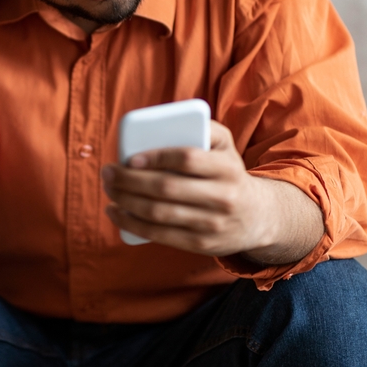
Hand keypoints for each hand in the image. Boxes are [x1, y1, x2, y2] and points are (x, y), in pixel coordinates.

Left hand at [101, 120, 316, 260]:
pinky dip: (132, 224)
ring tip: (108, 190)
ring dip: (125, 202)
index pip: (187, 159)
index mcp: (227, 168)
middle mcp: (223, 197)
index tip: (130, 157)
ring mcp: (212, 224)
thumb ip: (205, 127)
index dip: (156, 157)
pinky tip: (116, 213)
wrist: (258, 216)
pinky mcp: (201, 245)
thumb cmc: (228, 173)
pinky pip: (160, 235)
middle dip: (129, 181)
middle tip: (108, 172)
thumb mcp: (226, 146)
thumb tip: (166, 122)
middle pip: (166, 188)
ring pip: (159, 214)